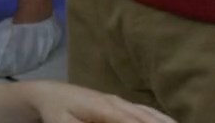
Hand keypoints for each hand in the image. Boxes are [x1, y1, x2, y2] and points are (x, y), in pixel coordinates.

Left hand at [18, 81, 176, 122]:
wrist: (49, 93)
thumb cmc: (56, 111)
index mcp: (103, 108)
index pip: (131, 121)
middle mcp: (115, 102)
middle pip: (145, 117)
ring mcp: (119, 101)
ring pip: (148, 113)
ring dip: (165, 122)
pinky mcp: (119, 103)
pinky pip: (144, 111)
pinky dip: (159, 118)